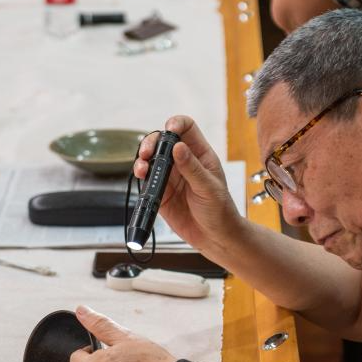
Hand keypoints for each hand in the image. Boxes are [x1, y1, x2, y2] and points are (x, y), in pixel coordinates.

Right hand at [133, 116, 243, 255]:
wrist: (214, 237)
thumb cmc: (220, 210)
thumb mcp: (209, 188)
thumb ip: (192, 168)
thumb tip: (178, 146)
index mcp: (200, 155)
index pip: (187, 128)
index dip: (176, 124)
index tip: (169, 129)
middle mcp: (183, 162)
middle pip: (163, 141)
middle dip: (152, 142)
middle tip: (147, 152)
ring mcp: (170, 176)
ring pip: (152, 158)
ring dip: (143, 158)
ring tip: (142, 167)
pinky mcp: (160, 192)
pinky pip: (147, 179)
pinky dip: (141, 175)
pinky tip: (142, 176)